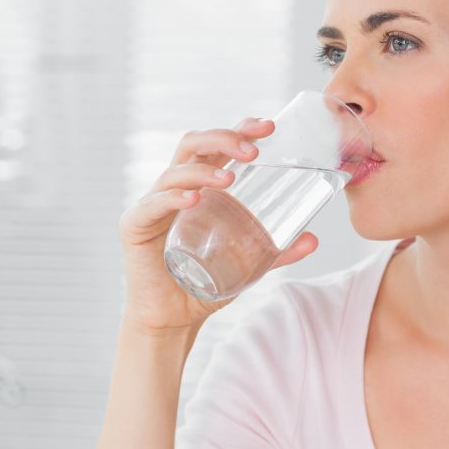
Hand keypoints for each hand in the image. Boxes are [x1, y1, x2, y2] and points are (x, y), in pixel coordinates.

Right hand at [118, 117, 318, 332]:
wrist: (171, 321)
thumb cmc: (203, 286)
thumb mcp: (247, 264)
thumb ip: (277, 251)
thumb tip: (313, 239)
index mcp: (198, 188)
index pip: (216, 147)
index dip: (239, 130)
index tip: (269, 127)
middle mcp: (173, 189)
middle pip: (193, 146)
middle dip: (223, 138)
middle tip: (254, 149)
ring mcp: (152, 205)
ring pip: (175, 171)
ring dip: (204, 170)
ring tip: (231, 178)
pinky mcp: (135, 227)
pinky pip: (153, 204)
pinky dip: (173, 197)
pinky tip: (193, 199)